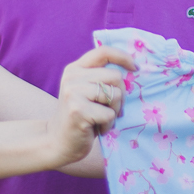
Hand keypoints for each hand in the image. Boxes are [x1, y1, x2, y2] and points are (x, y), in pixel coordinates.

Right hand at [47, 46, 135, 167]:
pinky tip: (97, 128)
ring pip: (115, 95)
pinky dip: (109, 125)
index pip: (103, 51)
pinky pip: (110, 114)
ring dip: (114, 111)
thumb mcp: (87, 91)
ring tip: (101, 119)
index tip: (135, 68)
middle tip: (112, 109)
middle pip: (115, 76)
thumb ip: (101, 78)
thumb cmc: (81, 117)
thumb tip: (133, 69)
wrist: (58, 142)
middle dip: (121, 95)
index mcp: (75, 69)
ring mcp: (73, 93)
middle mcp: (72, 77)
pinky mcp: (78, 110)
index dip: (123, 57)